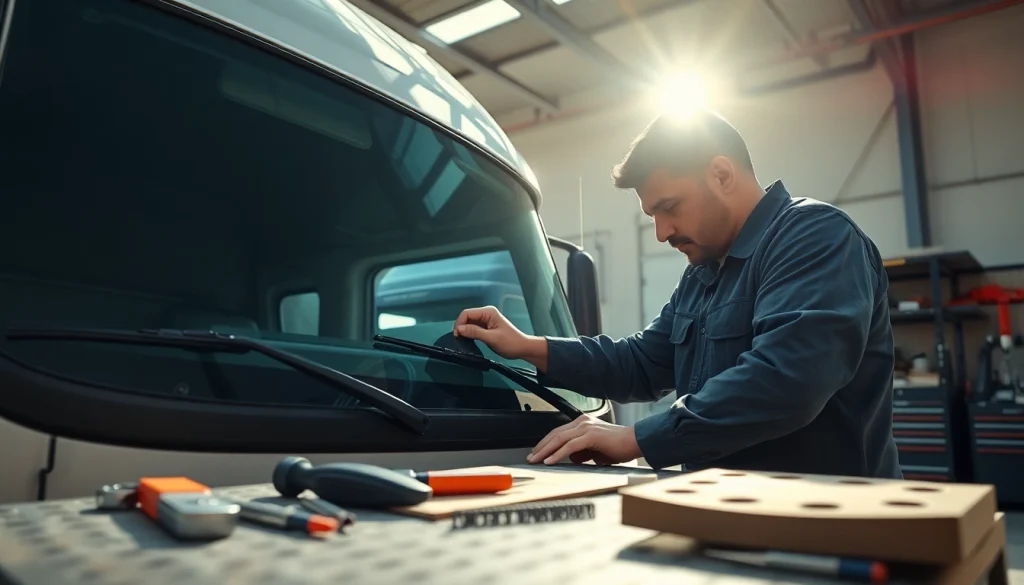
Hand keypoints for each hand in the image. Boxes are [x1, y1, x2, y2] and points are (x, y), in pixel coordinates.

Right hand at [453, 306, 544, 364]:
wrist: (522, 348)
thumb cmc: (510, 343)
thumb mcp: (492, 338)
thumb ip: (475, 332)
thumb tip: (459, 329)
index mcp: (488, 312)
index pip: (467, 313)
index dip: (459, 323)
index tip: (457, 335)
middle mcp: (486, 314)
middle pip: (467, 317)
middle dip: (461, 327)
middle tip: (459, 339)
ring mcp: (486, 320)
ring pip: (469, 323)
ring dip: (465, 331)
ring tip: (463, 340)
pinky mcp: (486, 328)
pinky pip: (473, 328)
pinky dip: (469, 334)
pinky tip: (468, 340)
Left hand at [527, 415, 641, 465]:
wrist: (636, 442)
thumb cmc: (619, 447)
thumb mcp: (595, 450)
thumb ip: (583, 452)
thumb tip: (572, 458)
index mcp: (583, 423)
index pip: (558, 432)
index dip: (545, 442)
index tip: (536, 452)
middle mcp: (582, 422)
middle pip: (555, 434)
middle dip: (540, 446)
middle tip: (530, 457)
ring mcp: (586, 427)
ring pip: (559, 439)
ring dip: (545, 450)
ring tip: (535, 460)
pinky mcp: (591, 436)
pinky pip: (569, 446)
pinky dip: (557, 454)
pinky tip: (549, 460)